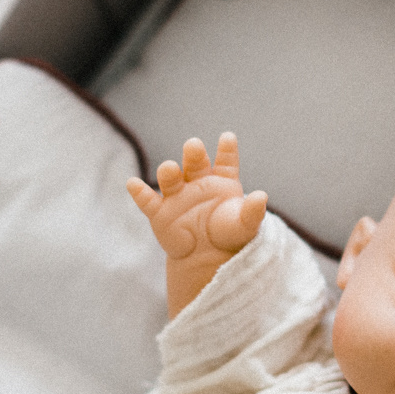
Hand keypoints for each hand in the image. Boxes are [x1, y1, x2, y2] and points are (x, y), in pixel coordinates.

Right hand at [127, 133, 268, 318]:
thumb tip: (262, 197)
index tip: (228, 137)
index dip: (227, 149)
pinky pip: (148, 201)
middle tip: (194, 146)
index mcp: (221, 180)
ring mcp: (177, 195)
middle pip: (195, 163)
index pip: (225, 161)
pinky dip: (139, 192)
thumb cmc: (228, 234)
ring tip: (169, 169)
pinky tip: (132, 184)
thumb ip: (252, 211)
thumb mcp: (244, 224)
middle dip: (193, 153)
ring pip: (171, 178)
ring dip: (168, 171)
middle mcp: (197, 181)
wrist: (208, 256)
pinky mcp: (160, 212)